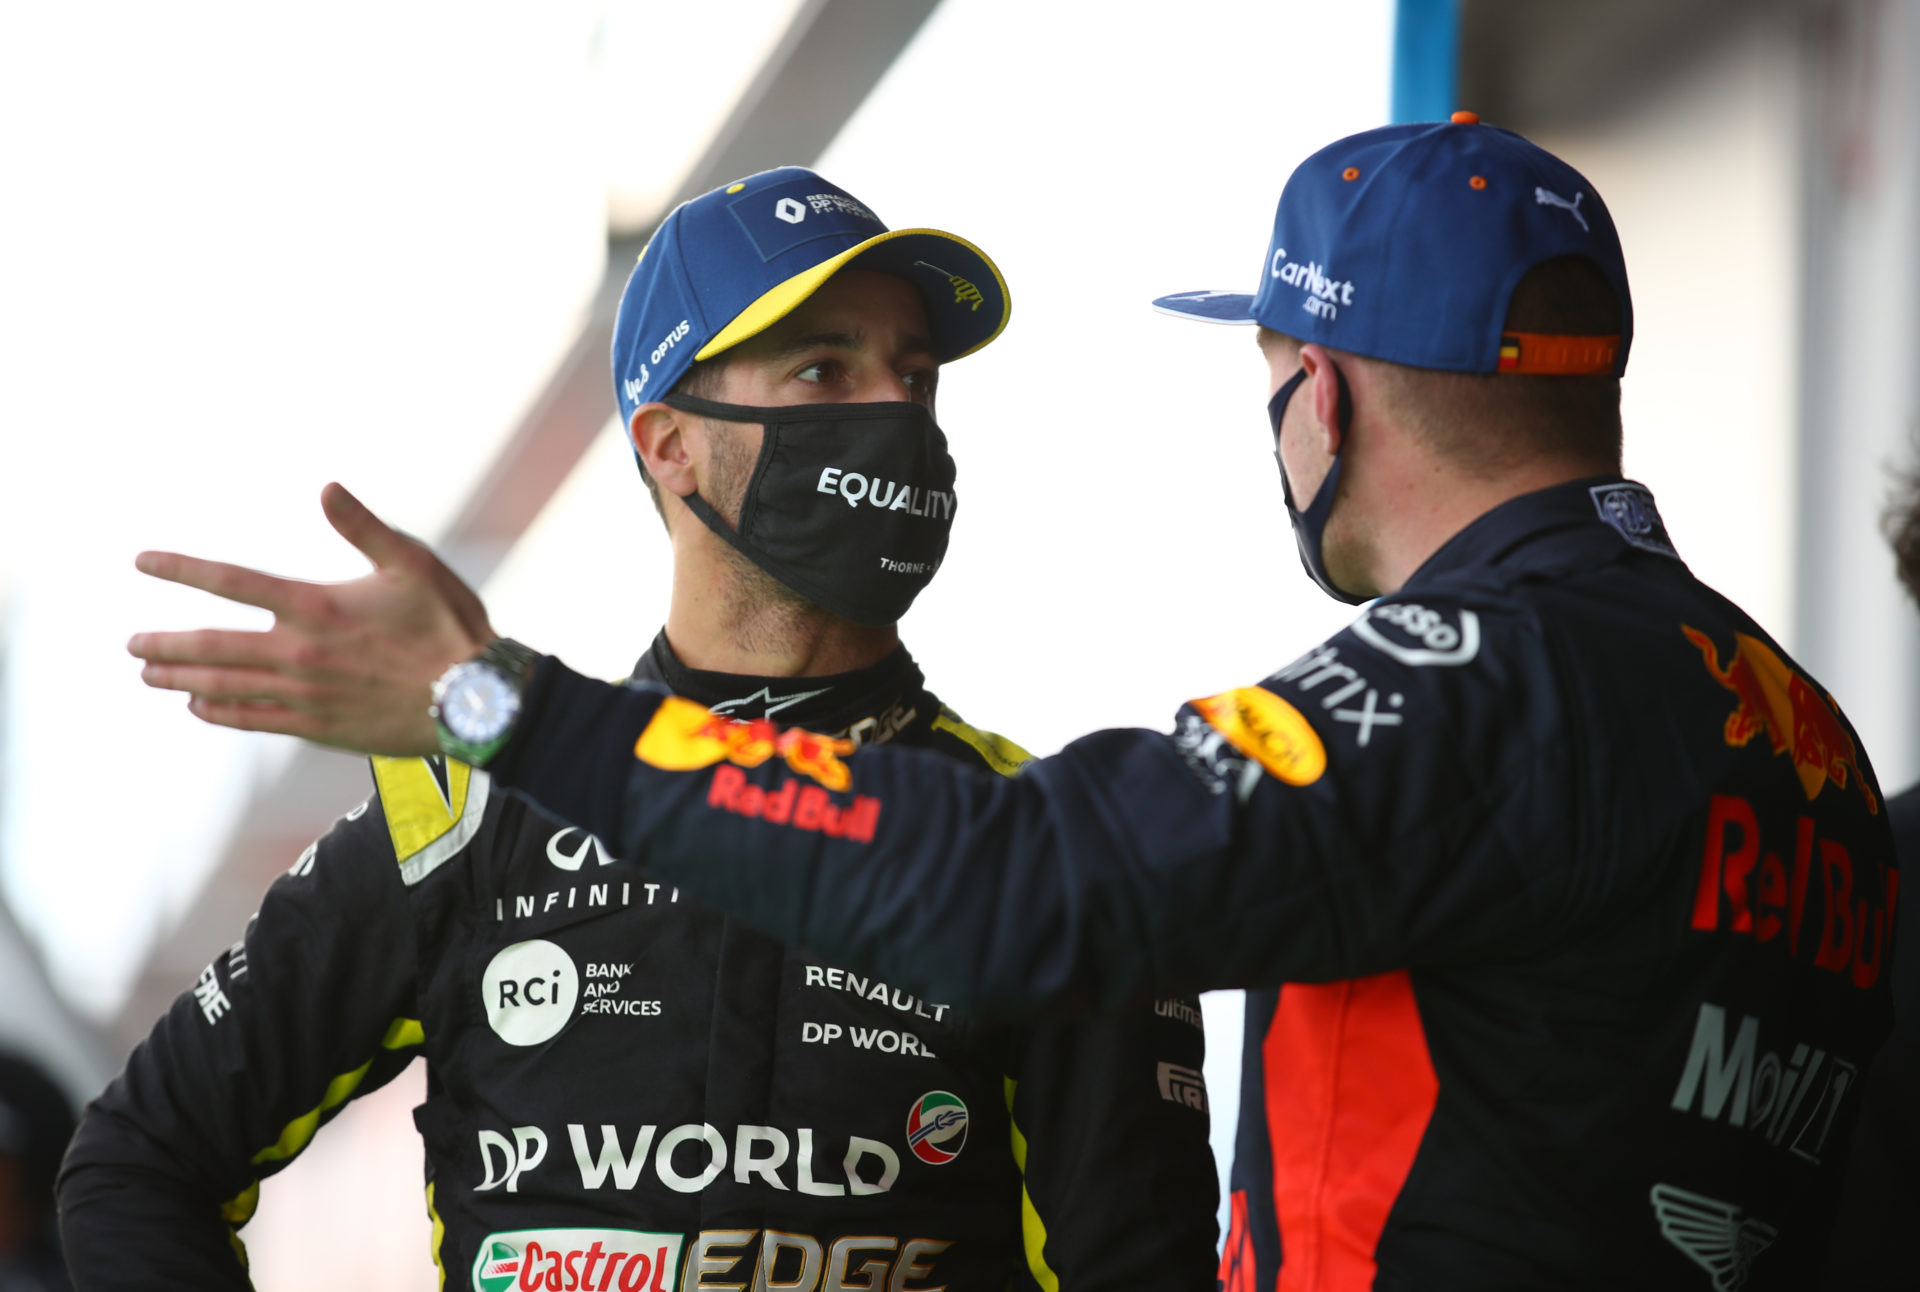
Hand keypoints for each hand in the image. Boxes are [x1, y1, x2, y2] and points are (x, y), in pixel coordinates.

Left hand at [129, 483, 495, 754]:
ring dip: (182, 678)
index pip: (230, 582)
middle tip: (131, 644)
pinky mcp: (319, 726)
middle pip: (212, 645)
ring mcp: (305, 694)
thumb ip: (364, 527)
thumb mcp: (413, 564)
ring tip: (150, 674)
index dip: (181, 569)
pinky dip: (220, 712)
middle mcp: (299, 652)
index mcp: (315, 606)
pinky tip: (200, 708)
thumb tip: (326, 487)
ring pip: (226, 686)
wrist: (475, 701)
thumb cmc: (449, 627)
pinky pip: (254, 720)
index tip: (142, 561)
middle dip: (166, 644)